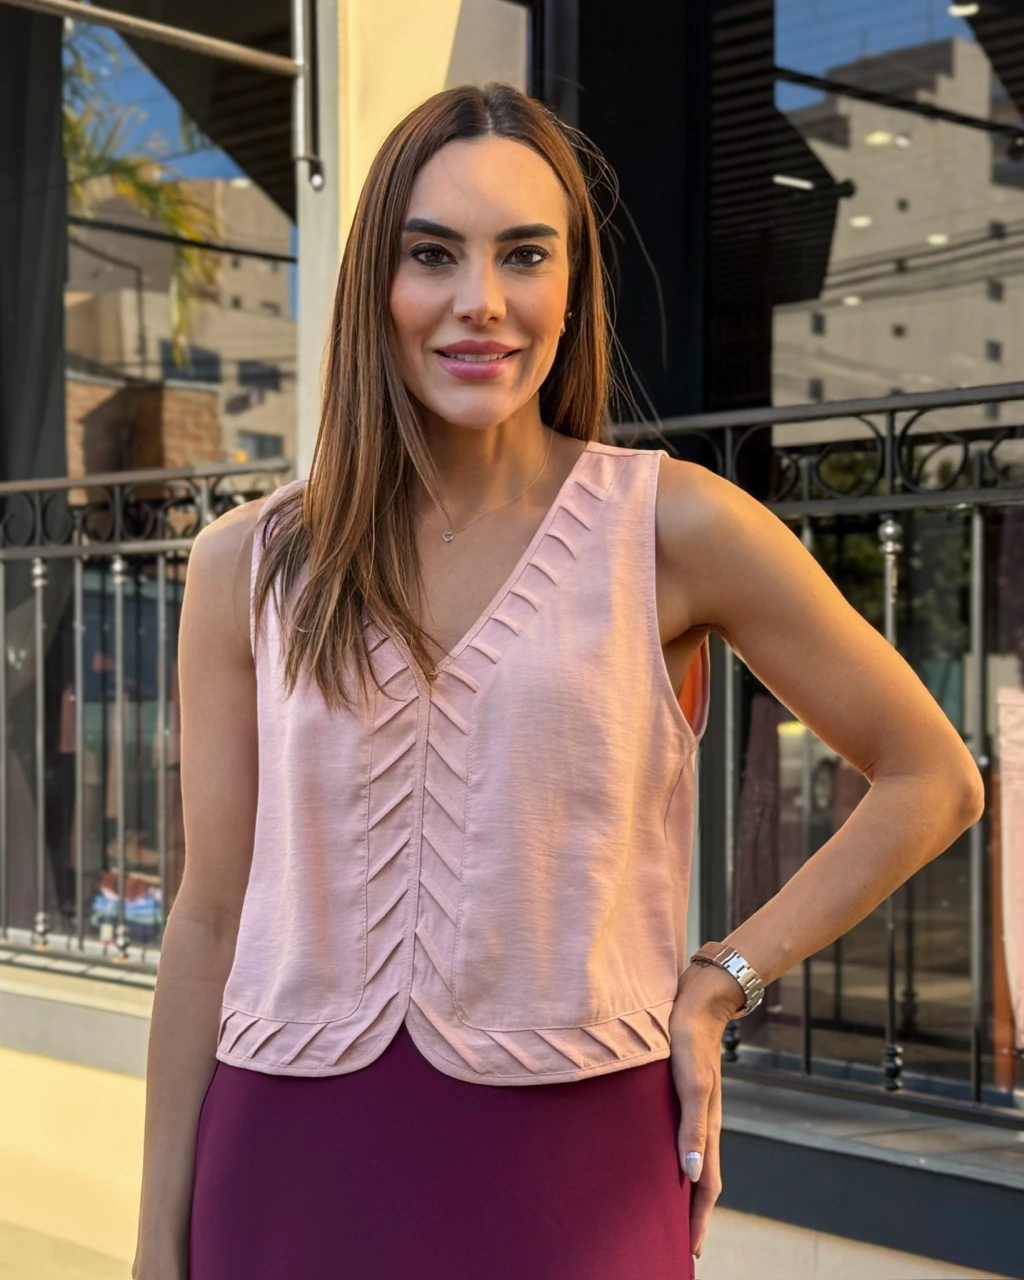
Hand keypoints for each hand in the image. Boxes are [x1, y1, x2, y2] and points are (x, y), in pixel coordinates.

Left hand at [669, 963, 742, 1262]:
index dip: (699, 1219)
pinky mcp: (684, 1094)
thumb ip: (692, 1126)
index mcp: (708, 1127)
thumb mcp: (691, 1083)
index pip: (707, 1186)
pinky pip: (682, 1138)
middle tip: (677, 1241)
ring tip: (668, 1211)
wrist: (696, 1002)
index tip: (691, 1251)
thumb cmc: (689, 1041)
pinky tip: (661, 1159)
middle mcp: (704, 1123)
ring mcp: (695, 1109)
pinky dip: (676, 1159)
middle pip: (702, 1179)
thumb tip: (691, 1173)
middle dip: (693, 1213)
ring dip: (684, 1189)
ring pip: (693, 1160)